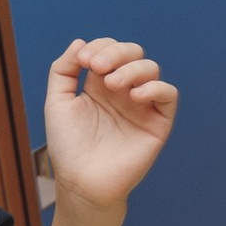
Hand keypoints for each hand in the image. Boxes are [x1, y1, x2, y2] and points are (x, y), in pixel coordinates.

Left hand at [43, 40, 176, 214]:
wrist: (83, 182)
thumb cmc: (68, 147)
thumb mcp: (57, 102)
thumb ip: (62, 70)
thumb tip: (80, 42)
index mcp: (99, 85)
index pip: (109, 50)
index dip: (99, 47)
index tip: (83, 61)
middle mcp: (123, 92)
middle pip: (132, 53)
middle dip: (115, 52)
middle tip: (98, 67)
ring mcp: (141, 106)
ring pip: (150, 68)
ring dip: (131, 68)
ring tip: (112, 84)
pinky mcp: (158, 123)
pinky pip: (168, 94)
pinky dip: (155, 87)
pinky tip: (134, 95)